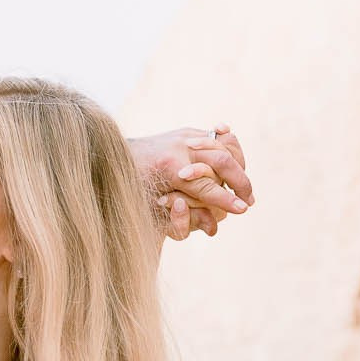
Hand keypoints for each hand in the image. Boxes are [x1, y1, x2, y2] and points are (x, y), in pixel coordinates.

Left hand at [128, 125, 252, 239]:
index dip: (227, 200)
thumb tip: (214, 229)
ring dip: (240, 165)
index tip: (244, 209)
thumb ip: (180, 219)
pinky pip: (216, 135)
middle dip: (240, 182)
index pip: (208, 187)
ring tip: (245, 185)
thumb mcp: (148, 208)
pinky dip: (230, 144)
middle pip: (223, 162)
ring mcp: (184, 136)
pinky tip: (240, 157)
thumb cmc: (127, 190)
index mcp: (170, 166)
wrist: (109, 157)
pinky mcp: (185, 131)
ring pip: (224, 146)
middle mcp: (180, 147)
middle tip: (250, 199)